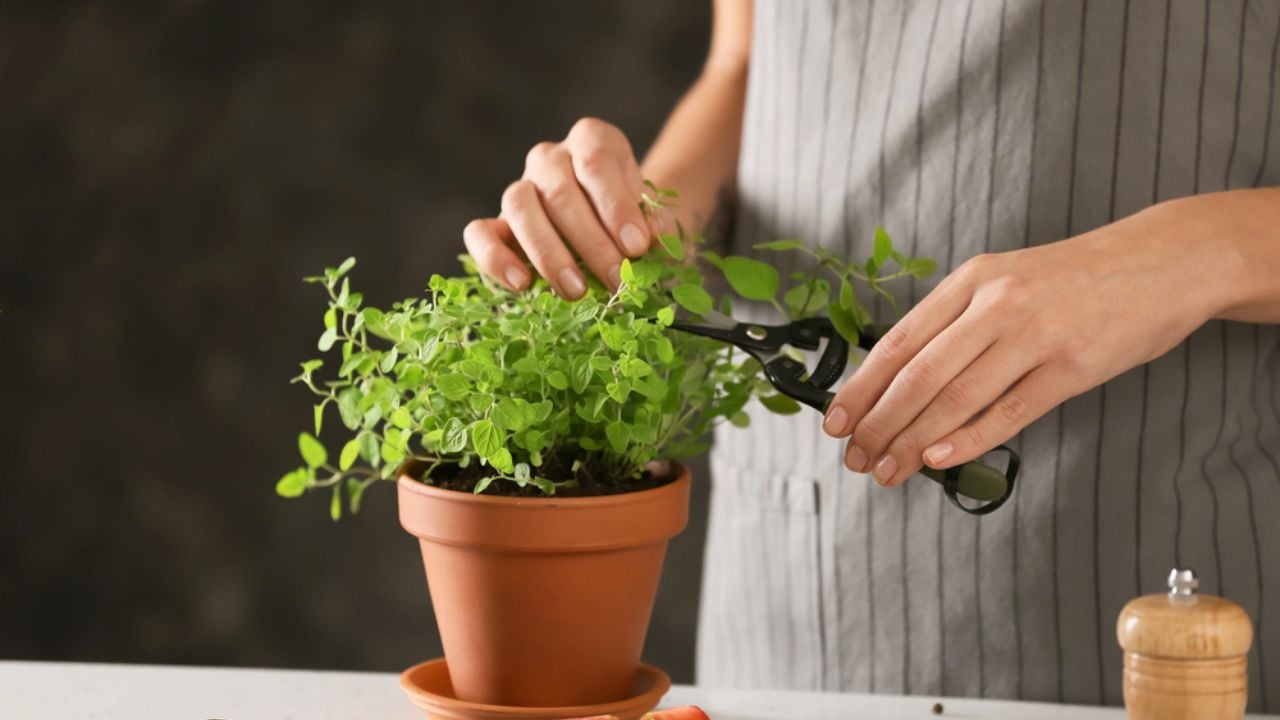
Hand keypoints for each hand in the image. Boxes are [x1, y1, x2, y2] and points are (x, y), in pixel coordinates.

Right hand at [463, 117, 651, 298]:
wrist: (615, 231)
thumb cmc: (636, 221)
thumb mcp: (655, 217)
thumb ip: (655, 223)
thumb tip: (652, 234)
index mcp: (592, 140)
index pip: (596, 161)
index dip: (616, 206)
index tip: (637, 246)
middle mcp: (551, 157)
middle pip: (560, 192)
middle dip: (591, 243)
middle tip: (616, 280)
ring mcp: (520, 187)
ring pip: (518, 206)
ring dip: (548, 253)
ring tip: (576, 290)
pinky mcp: (497, 223)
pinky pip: (479, 233)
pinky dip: (495, 258)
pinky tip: (522, 284)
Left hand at [820, 200, 1226, 486]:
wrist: (1163, 261)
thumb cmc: (1075, 279)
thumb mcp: (1005, 280)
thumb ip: (957, 323)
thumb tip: (901, 380)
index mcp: (970, 280)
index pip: (898, 342)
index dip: (861, 387)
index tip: (835, 422)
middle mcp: (995, 304)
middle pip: (918, 376)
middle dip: (879, 424)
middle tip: (856, 459)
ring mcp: (1035, 335)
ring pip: (955, 398)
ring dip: (913, 442)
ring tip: (887, 470)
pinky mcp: (1072, 366)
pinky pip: (1009, 411)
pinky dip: (968, 439)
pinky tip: (939, 461)